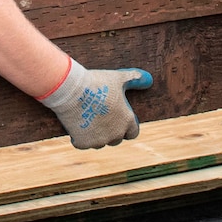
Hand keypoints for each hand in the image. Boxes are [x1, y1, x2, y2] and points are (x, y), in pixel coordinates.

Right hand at [39, 62, 153, 147]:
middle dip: (110, 131)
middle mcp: (115, 134)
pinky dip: (79, 137)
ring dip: (95, 135)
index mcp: (127, 121)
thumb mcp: (118, 78)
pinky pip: (82, 143)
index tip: (117, 118)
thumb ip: (135, 79)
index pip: (133, 133)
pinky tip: (75, 124)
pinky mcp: (83, 143)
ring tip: (87, 118)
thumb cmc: (97, 82)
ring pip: (99, 142)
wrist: (71, 89)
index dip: (126, 127)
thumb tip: (149, 79)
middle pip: (116, 139)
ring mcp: (99, 140)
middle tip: (99, 117)